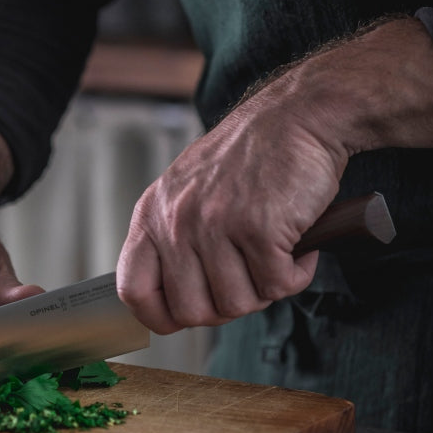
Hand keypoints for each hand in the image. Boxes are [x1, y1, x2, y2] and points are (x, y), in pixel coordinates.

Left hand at [116, 85, 340, 333]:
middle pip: (192, 311)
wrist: (298, 116)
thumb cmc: (249, 156)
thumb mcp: (188, 191)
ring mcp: (217, 225)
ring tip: (276, 253)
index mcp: (153, 214)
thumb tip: (173, 300)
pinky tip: (299, 248)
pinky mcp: (260, 228)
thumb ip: (174, 239)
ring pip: (238, 304)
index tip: (185, 317)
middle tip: (250, 278)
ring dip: (266, 288)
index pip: (133, 290)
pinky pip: (278, 285)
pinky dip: (296, 274)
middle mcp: (178, 221)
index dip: (160, 316)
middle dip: (227, 307)